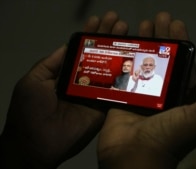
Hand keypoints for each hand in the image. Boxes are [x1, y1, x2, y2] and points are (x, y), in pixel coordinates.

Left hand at [0, 11, 127, 168]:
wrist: (37, 144)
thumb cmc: (31, 109)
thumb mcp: (35, 80)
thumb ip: (53, 63)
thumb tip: (69, 43)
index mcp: (68, 73)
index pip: (83, 50)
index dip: (92, 35)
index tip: (102, 21)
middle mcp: (84, 81)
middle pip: (100, 57)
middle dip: (109, 39)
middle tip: (121, 24)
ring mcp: (95, 95)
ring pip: (111, 72)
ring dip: (121, 54)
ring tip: (130, 35)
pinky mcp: (103, 109)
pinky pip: (117, 94)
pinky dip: (126, 80)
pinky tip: (135, 63)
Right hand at [97, 12, 195, 168]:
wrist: (133, 155)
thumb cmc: (168, 136)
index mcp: (181, 97)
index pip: (182, 64)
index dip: (180, 43)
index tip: (175, 24)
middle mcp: (161, 94)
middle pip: (161, 60)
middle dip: (160, 38)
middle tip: (156, 18)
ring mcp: (140, 95)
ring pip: (142, 64)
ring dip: (142, 44)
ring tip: (139, 25)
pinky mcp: (122, 96)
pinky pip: (123, 74)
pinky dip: (123, 59)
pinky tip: (121, 44)